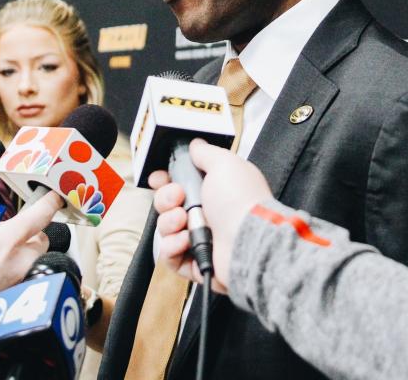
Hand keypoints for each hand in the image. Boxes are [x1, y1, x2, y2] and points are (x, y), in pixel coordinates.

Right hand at [0, 190, 62, 324]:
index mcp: (6, 242)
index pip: (38, 217)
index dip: (49, 205)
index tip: (53, 199)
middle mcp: (20, 262)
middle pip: (40, 241)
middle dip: (30, 235)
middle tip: (9, 235)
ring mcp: (20, 282)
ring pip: (32, 260)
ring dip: (21, 254)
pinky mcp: (16, 298)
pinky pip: (23, 277)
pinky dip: (13, 273)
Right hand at [149, 139, 271, 292]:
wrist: (248, 240)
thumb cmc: (241, 201)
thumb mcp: (224, 163)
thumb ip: (205, 153)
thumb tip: (196, 145)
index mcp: (215, 190)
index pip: (180, 184)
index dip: (165, 181)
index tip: (158, 178)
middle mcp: (208, 214)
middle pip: (168, 205)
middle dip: (165, 198)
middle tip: (178, 197)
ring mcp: (202, 239)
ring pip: (165, 229)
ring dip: (168, 222)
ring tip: (183, 221)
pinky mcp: (196, 262)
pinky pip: (169, 255)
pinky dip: (172, 247)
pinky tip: (185, 241)